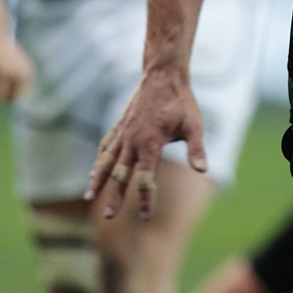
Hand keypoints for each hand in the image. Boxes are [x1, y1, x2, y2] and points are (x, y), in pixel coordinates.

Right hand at [85, 67, 206, 219]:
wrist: (163, 76)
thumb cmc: (182, 102)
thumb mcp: (194, 125)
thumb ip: (196, 149)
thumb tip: (203, 170)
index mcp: (150, 144)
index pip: (146, 178)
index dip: (146, 198)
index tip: (146, 216)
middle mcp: (133, 141)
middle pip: (122, 174)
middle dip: (116, 196)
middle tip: (109, 217)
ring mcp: (124, 133)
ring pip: (108, 161)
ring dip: (98, 179)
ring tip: (90, 197)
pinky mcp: (120, 126)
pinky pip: (107, 146)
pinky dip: (100, 160)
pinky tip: (94, 171)